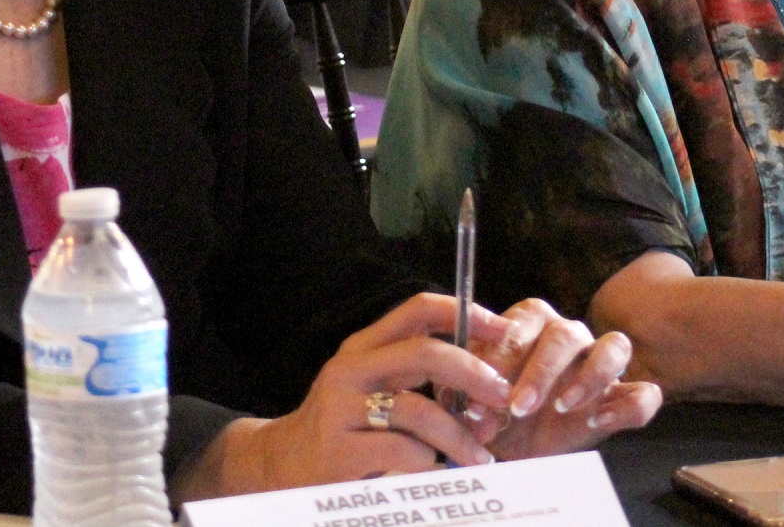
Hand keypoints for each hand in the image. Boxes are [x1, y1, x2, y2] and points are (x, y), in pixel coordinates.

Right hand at [181, 294, 516, 500]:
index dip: (464, 312)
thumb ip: (413, 376)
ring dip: (460, 436)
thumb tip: (485, 373)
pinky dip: (430, 463)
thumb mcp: (370, 389)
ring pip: (420, 410)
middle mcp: (349, 370)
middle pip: (424, 353)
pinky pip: (406, 452)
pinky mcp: (341, 453)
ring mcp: (341, 410)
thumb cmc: (343, 428)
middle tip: (502, 396)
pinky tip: (433, 472)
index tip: (503, 327)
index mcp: (361, 348)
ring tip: (479, 457)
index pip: (416, 310)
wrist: (280, 467)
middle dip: (475, 373)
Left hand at [466, 297, 661, 459]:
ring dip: (588, 377)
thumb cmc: (495, 413)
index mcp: (528, 322)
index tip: (483, 393)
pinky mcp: (624, 396)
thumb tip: (468, 403)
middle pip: (565, 335)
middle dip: (539, 372)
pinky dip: (628, 405)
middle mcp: (569, 334)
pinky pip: (645, 392)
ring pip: (614, 348)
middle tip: (518, 407)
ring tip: (562, 407)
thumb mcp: (476, 402)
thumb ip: (469, 396)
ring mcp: (601, 362)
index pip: (520, 324)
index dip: (501, 358)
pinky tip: (598, 420)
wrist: (517, 449)